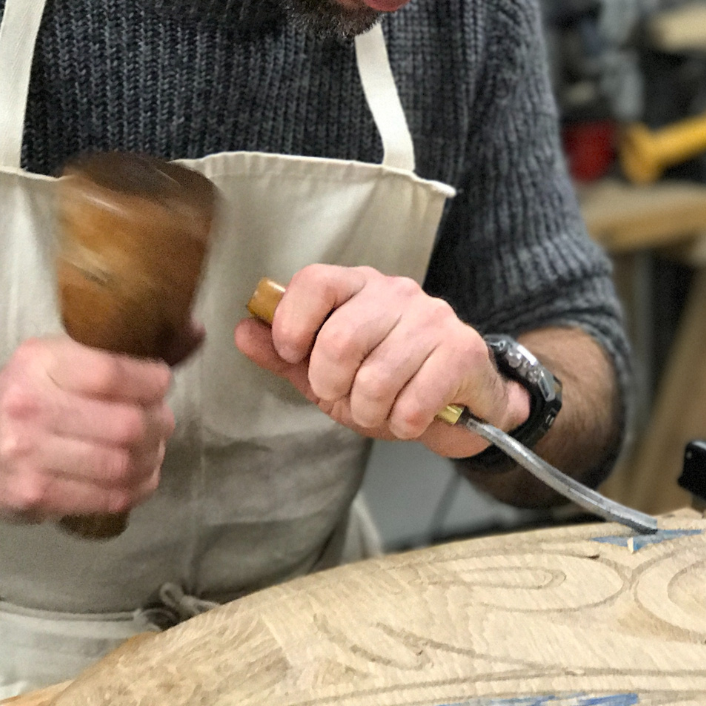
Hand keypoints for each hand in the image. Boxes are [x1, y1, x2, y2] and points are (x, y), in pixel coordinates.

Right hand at [0, 337, 174, 518]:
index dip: (153, 382)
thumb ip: (123, 351)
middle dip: (160, 424)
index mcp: (40, 365)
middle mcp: (31, 408)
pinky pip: (110, 497)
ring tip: (150, 449)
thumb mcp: (60, 360)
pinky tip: (137, 476)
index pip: (112, 374)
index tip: (160, 385)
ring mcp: (30, 457)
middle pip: (128, 424)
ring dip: (151, 458)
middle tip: (160, 422)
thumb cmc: (27, 397)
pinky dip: (137, 487)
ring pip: (123, 464)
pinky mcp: (36, 496)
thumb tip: (197, 331)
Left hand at [234, 265, 523, 458]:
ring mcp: (434, 319)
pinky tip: (413, 416)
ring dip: (371, 412)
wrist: (463, 402)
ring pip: (376, 379)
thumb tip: (242, 329)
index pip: (315, 282)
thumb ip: (286, 354)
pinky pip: (413, 403)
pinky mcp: (463, 351)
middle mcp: (398, 292)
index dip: (293, 324)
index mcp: (359, 286)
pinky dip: (404, 424)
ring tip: (384, 409)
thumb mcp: (329, 371)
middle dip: (334, 387)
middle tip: (348, 397)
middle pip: (339, 340)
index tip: (295, 355)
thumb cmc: (392, 382)